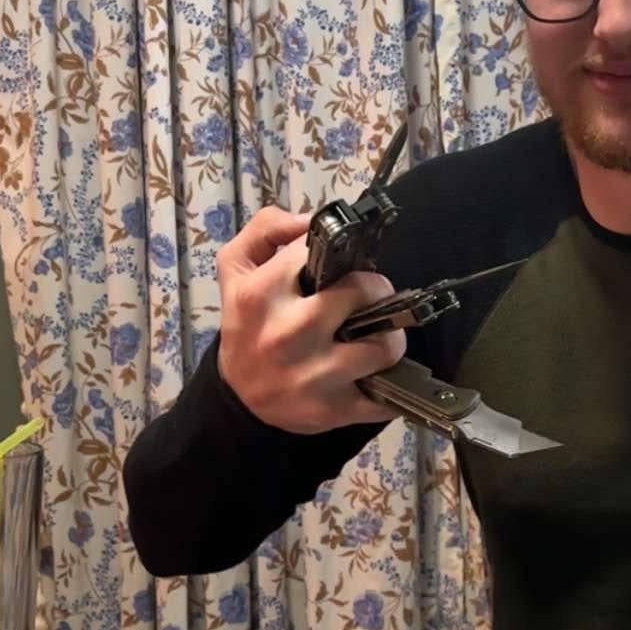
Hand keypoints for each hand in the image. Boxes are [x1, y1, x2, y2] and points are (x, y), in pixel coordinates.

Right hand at [215, 207, 407, 433]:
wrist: (238, 396)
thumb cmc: (247, 324)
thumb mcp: (237, 269)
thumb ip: (266, 229)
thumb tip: (311, 220)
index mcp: (260, 294)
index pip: (321, 250)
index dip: (341, 250)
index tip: (344, 263)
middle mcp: (287, 334)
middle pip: (363, 293)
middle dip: (376, 290)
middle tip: (371, 297)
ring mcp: (312, 376)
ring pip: (384, 345)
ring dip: (391, 338)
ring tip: (379, 335)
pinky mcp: (332, 410)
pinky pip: (386, 397)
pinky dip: (393, 386)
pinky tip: (379, 374)